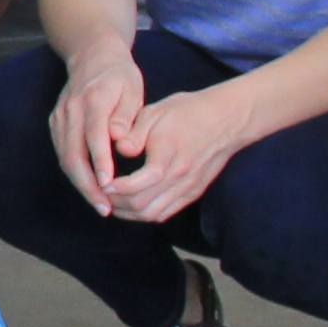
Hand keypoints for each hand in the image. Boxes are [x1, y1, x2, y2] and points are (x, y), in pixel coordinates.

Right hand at [47, 39, 150, 213]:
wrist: (91, 55)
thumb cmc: (119, 75)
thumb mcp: (132, 87)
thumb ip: (127, 114)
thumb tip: (118, 139)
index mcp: (94, 99)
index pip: (94, 135)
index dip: (100, 162)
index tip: (109, 185)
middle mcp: (72, 110)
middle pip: (73, 154)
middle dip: (88, 185)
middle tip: (105, 208)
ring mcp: (60, 117)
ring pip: (65, 158)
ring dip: (81, 184)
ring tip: (100, 205)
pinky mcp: (55, 123)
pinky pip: (63, 153)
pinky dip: (75, 174)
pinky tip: (90, 188)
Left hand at [107, 80, 261, 226]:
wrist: (226, 119)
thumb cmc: (187, 112)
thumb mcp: (155, 112)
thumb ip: (134, 133)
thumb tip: (120, 150)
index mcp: (168, 156)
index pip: (138, 185)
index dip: (115, 189)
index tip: (101, 183)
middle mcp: (180, 177)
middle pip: (143, 205)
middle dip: (117, 203)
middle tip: (101, 194)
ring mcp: (189, 187)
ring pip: (153, 214)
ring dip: (129, 213)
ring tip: (112, 201)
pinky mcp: (194, 192)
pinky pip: (166, 212)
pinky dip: (146, 214)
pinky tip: (132, 205)